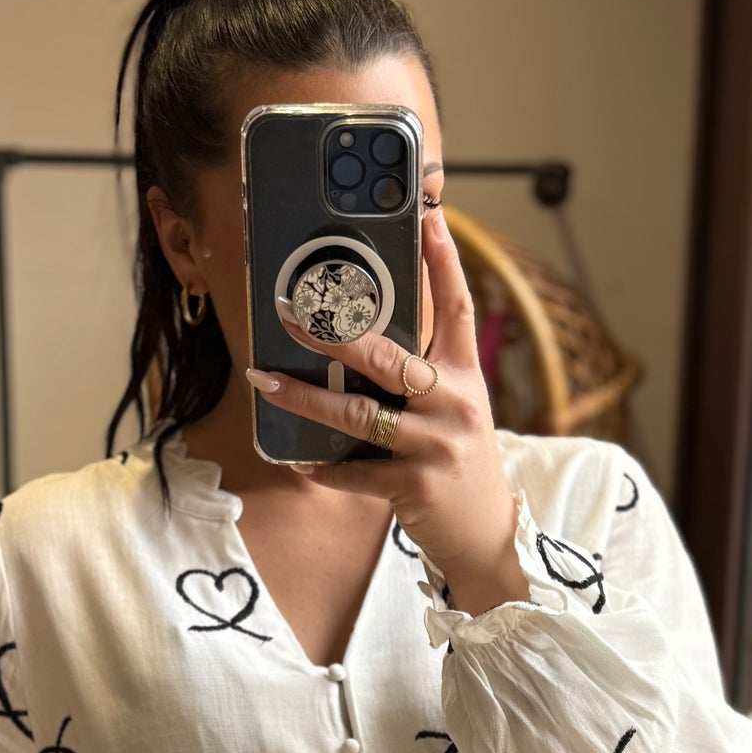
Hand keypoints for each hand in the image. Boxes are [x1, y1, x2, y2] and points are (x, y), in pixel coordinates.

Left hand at [246, 207, 527, 610]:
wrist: (487, 535)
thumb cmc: (458, 466)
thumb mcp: (455, 413)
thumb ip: (420, 379)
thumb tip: (357, 345)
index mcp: (465, 377)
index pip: (457, 308)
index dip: (444, 261)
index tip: (428, 216)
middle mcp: (455, 404)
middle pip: (390, 357)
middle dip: (335, 332)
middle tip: (289, 311)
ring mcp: (436, 446)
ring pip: (360, 414)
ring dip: (306, 398)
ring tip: (264, 381)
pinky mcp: (416, 486)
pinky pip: (356, 472)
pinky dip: (324, 467)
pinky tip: (298, 459)